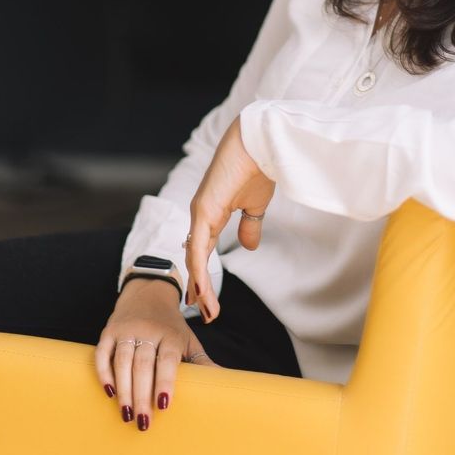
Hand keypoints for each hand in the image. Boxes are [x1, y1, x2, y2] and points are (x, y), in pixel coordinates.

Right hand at [95, 277, 218, 431]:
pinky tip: (109, 392)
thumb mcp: (188, 339)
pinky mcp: (110, 331)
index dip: (165, 382)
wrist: (149, 292)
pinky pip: (103, 353)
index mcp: (170, 334)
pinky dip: (104, 373)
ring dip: (123, 389)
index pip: (167, 359)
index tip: (163, 405)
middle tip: (143, 422)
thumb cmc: (170, 325)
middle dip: (142, 395)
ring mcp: (127, 329)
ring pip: (123, 361)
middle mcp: (147, 330)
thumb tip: (222, 380)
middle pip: (143, 365)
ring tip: (126, 414)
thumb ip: (201, 361)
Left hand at [185, 115, 274, 322]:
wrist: (260, 143)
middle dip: (199, 287)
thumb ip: (250, 226)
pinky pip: (199, 247)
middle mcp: (201, 214)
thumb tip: (248, 247)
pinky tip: (202, 291)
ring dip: (200, 286)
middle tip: (203, 311)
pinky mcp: (203, 210)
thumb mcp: (256, 205)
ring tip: (206, 310)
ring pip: (195, 257)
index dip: (203, 274)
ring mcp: (199, 212)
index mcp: (212, 212)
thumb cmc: (258, 167)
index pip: (203, 250)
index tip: (205, 298)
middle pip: (195, 257)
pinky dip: (199, 271)